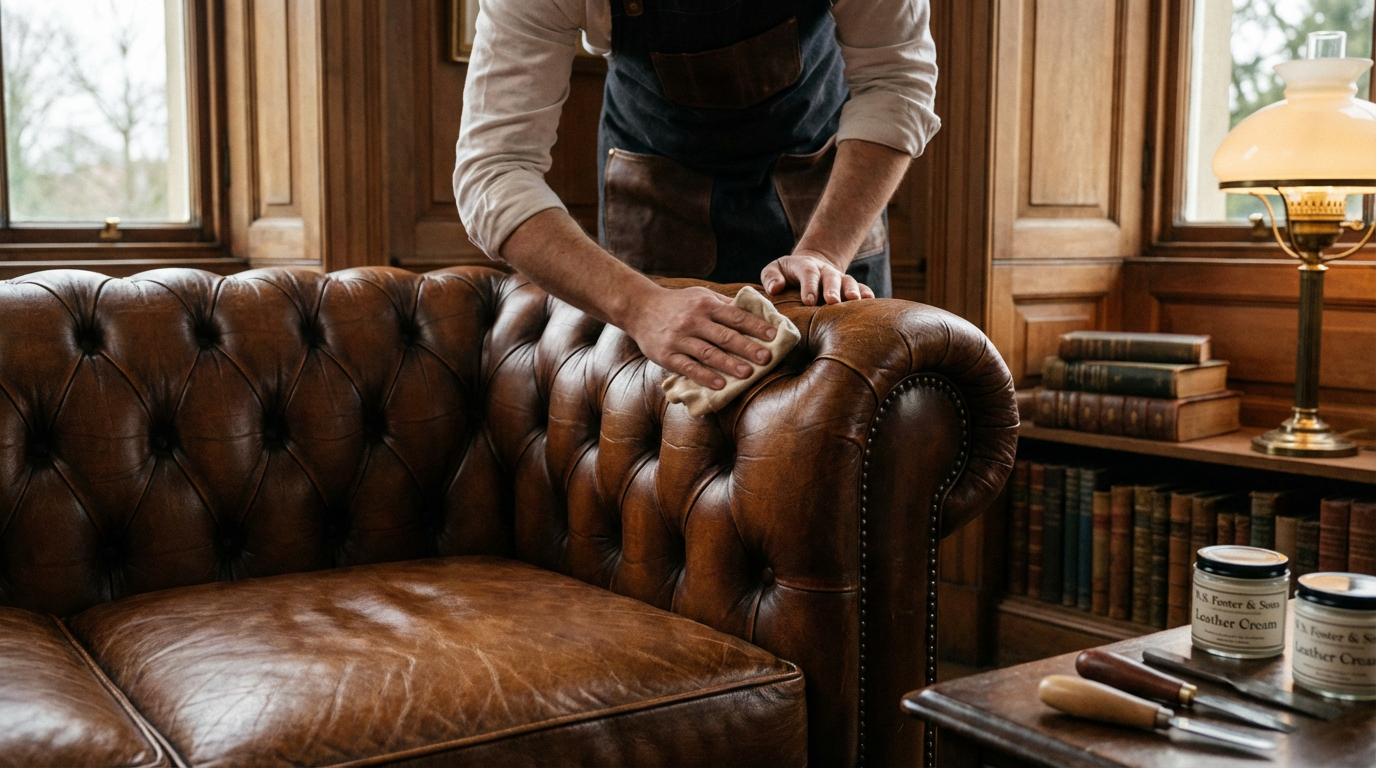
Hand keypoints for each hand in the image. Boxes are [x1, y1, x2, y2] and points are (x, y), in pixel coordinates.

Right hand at [620, 285, 776, 390]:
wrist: (639, 307)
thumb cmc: (677, 303)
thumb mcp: (700, 295)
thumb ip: (725, 304)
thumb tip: (756, 310)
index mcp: (705, 305)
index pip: (736, 316)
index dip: (756, 326)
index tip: (774, 336)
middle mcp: (693, 320)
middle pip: (725, 335)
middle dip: (748, 347)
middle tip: (767, 358)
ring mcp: (679, 338)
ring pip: (708, 353)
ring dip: (729, 364)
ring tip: (748, 373)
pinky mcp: (667, 355)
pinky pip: (688, 367)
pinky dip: (705, 376)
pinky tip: (720, 384)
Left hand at [760, 251, 874, 305]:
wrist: (808, 267)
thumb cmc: (786, 274)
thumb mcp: (774, 270)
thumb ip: (771, 277)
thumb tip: (774, 289)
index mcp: (805, 266)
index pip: (808, 273)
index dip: (809, 286)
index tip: (808, 302)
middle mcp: (824, 271)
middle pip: (830, 277)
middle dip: (832, 289)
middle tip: (832, 301)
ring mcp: (838, 278)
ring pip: (848, 281)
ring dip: (852, 290)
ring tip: (855, 301)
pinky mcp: (848, 287)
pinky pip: (860, 288)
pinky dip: (866, 293)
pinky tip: (871, 301)